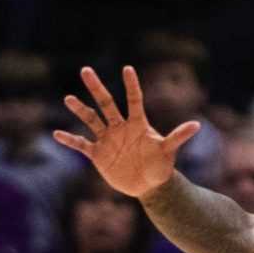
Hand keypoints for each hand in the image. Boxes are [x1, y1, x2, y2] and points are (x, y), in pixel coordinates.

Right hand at [55, 65, 197, 199]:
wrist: (149, 184)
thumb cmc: (160, 165)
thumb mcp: (168, 151)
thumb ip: (178, 137)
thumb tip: (197, 125)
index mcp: (137, 124)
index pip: (134, 100)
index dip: (131, 85)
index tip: (128, 68)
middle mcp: (120, 127)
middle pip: (106, 103)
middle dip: (96, 87)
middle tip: (85, 70)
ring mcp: (107, 139)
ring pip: (91, 120)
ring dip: (80, 110)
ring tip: (68, 98)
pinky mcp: (98, 154)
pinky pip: (81, 144)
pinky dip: (70, 140)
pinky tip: (56, 134)